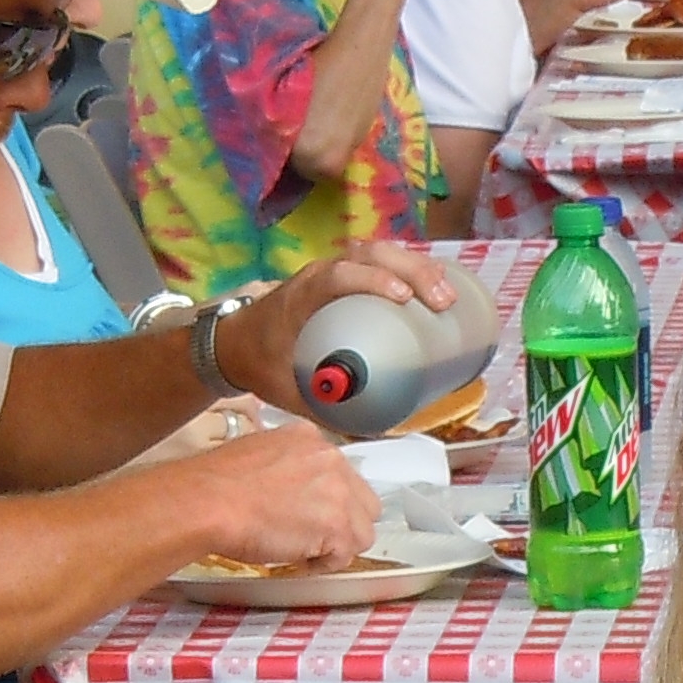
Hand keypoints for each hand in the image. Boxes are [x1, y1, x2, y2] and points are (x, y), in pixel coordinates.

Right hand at [158, 404, 380, 572]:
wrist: (208, 503)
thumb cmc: (215, 485)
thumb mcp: (255, 454)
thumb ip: (285, 466)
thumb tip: (289, 489)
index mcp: (308, 438)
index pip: (340, 473)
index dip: (327, 500)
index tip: (310, 514)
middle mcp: (330, 458)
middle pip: (362, 501)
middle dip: (342, 522)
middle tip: (312, 536)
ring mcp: (338, 491)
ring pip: (362, 530)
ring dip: (336, 545)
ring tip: (303, 551)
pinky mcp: (337, 525)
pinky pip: (346, 555)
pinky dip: (323, 564)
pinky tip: (297, 560)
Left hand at [230, 241, 459, 413]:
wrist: (234, 342)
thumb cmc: (261, 362)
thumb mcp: (287, 390)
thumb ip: (324, 409)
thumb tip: (372, 430)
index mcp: (301, 297)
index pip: (337, 276)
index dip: (371, 281)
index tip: (402, 298)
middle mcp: (319, 274)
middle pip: (369, 255)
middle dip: (411, 272)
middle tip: (442, 302)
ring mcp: (333, 270)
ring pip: (379, 252)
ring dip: (416, 266)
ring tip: (448, 294)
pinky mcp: (344, 274)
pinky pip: (379, 260)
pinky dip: (408, 267)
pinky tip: (436, 283)